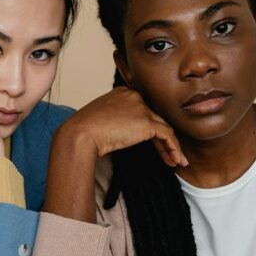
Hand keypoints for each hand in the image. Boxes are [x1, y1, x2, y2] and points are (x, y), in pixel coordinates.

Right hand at [61, 87, 186, 166]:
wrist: (79, 134)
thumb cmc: (82, 131)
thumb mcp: (100, 120)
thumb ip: (115, 120)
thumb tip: (123, 135)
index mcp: (122, 92)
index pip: (143, 111)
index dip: (151, 130)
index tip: (154, 145)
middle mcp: (134, 96)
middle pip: (155, 119)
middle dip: (163, 139)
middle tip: (169, 156)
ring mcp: (141, 108)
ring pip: (164, 127)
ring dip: (171, 147)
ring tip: (176, 162)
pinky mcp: (146, 122)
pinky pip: (167, 135)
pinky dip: (173, 148)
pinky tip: (176, 160)